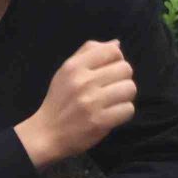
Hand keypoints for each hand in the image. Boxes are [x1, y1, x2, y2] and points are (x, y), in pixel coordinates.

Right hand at [17, 41, 135, 169]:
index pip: (112, 51)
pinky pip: (128, 109)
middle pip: (126, 69)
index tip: (108, 71)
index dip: (116, 60)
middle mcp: (83, 82)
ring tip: (111, 101)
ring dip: (124, 96)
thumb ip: (90, 53)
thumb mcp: (66, 71)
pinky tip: (111, 114)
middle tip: (110, 89)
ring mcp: (92, 102)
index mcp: (74, 67)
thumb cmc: (60, 100)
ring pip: (130, 88)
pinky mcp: (100, 121)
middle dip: (122, 79)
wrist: (46, 133)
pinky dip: (123, 112)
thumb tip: (116, 43)